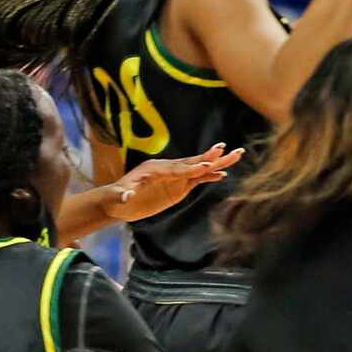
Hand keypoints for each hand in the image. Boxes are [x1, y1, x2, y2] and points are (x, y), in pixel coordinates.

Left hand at [94, 144, 244, 226]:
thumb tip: (126, 195)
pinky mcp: (178, 186)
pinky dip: (210, 176)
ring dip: (216, 163)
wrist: (118, 202)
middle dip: (210, 158)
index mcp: (154, 169)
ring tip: (235, 155)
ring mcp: (174, 177)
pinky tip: (223, 173)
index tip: (206, 166)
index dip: (191, 168)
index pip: (176, 169)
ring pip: (198, 168)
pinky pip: (196, 179)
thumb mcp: (117, 197)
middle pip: (192, 162)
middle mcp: (167, 169)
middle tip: (228, 149)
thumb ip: (122, 195)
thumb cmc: (115, 198)